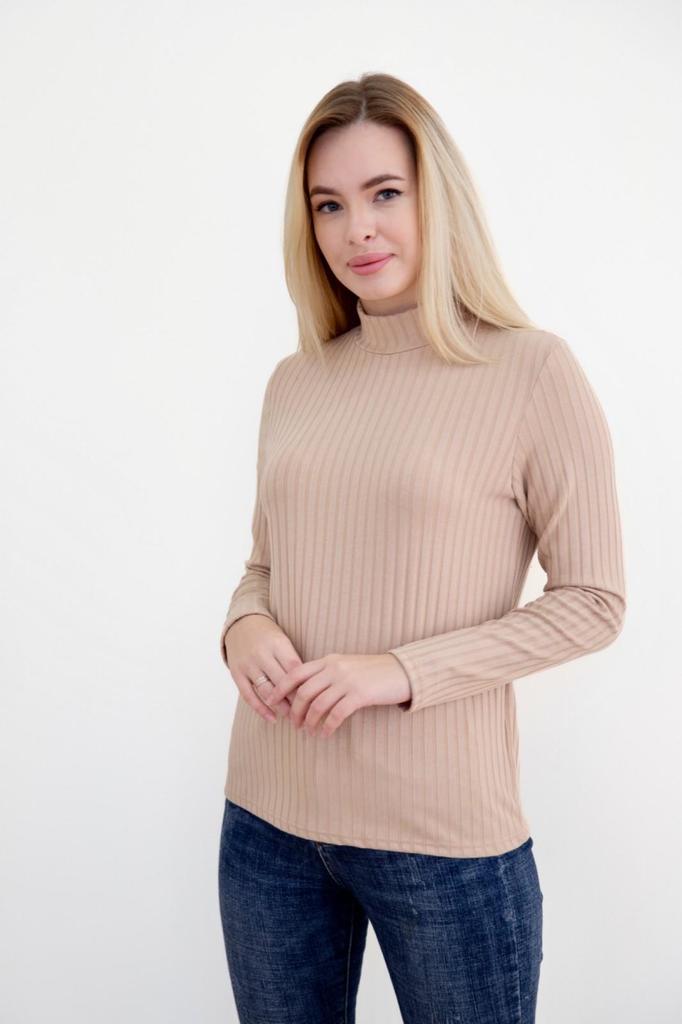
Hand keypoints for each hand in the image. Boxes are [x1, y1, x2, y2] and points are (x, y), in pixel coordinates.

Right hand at [222, 614, 300, 723]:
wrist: (241, 624)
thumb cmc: (269, 636)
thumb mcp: (283, 641)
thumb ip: (293, 661)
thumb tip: (310, 687)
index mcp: (278, 644)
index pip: (295, 670)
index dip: (305, 687)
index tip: (315, 700)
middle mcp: (262, 654)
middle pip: (282, 682)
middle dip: (295, 700)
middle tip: (307, 713)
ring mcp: (248, 664)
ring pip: (266, 691)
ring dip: (280, 707)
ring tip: (292, 717)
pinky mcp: (236, 673)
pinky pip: (249, 695)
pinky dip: (261, 709)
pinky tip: (272, 718)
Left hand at [264, 652, 411, 736]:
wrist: (400, 671)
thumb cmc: (372, 672)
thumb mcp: (346, 666)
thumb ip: (327, 674)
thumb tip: (305, 692)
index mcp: (328, 660)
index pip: (296, 672)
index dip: (280, 688)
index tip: (271, 701)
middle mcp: (334, 668)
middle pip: (304, 692)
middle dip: (294, 711)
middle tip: (293, 725)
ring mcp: (346, 681)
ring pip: (317, 705)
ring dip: (309, 721)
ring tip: (308, 732)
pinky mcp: (359, 694)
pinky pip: (336, 714)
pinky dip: (327, 726)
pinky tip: (325, 734)